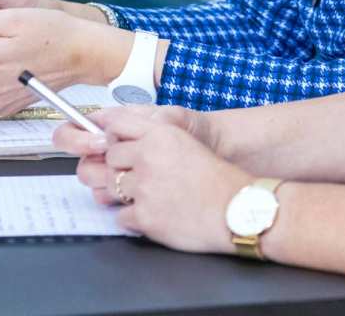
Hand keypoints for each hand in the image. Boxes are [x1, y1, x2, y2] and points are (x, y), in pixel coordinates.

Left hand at [72, 107, 251, 252]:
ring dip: (125, 195)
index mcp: (160, 134)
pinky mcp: (144, 216)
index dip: (113, 137)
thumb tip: (121, 143)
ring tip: (149, 197)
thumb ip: (153, 138)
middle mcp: (148, 156)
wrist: (234, 209)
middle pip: (110, 158)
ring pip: (110, 188)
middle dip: (119, 169)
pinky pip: (120, 216)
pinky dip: (133, 218)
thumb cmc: (215, 178)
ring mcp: (143, 187)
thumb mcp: (185, 143)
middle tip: (137, 177)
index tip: (116, 146)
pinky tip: (154, 213)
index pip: (116, 126)